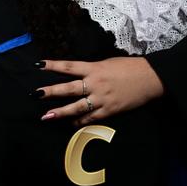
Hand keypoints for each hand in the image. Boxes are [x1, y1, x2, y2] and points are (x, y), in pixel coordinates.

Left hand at [30, 56, 164, 125]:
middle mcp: (96, 83)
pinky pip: (91, 118)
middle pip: (69, 88)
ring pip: (77, 107)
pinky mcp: (110, 110)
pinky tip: (71, 123)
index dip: (53, 65)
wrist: (150, 79)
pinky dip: (80, 121)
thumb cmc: (129, 67)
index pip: (69, 66)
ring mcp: (102, 99)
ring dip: (61, 112)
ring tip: (46, 116)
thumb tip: (79, 75)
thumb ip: (92, 70)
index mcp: (95, 68)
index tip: (39, 65)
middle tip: (36, 94)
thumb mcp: (108, 62)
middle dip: (51, 92)